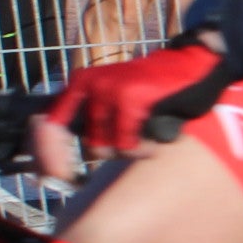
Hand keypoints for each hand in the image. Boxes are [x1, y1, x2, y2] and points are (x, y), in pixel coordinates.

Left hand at [30, 39, 237, 181]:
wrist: (193, 63)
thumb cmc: (156, 86)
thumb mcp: (115, 94)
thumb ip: (93, 117)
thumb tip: (62, 158)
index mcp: (81, 84)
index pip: (50, 125)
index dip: (50, 157)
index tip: (58, 178)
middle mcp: (89, 84)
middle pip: (92, 145)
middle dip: (115, 150)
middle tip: (137, 141)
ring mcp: (108, 90)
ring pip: (109, 147)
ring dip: (131, 150)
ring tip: (150, 134)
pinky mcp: (129, 98)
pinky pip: (128, 144)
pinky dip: (144, 148)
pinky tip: (157, 136)